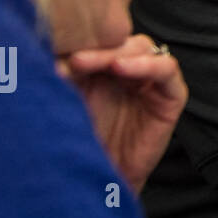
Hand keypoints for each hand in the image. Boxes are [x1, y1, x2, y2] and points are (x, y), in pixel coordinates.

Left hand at [58, 34, 187, 192]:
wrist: (98, 179)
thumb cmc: (81, 141)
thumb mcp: (68, 99)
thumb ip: (63, 73)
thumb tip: (45, 49)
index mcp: (105, 66)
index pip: (100, 39)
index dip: (80, 41)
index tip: (55, 52)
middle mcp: (130, 69)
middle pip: (120, 40)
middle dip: (95, 46)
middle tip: (71, 58)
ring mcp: (152, 81)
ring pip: (143, 48)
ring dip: (116, 52)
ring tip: (85, 62)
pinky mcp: (172, 96)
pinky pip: (167, 69)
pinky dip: (147, 64)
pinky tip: (121, 68)